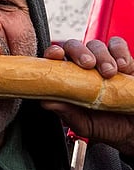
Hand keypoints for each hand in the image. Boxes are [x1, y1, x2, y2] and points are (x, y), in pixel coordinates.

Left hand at [42, 37, 133, 155]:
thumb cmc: (107, 125)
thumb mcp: (85, 123)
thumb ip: (66, 112)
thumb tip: (46, 102)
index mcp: (68, 78)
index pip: (55, 58)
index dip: (53, 52)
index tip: (56, 55)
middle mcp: (83, 67)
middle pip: (73, 46)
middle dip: (78, 51)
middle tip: (87, 64)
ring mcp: (103, 61)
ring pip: (95, 44)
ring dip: (101, 55)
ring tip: (109, 73)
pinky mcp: (124, 60)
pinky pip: (118, 44)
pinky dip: (119, 51)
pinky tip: (123, 66)